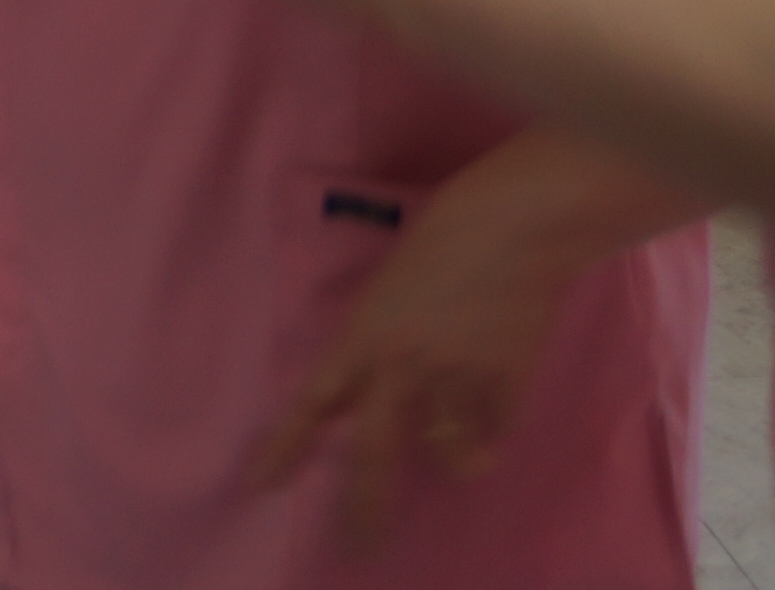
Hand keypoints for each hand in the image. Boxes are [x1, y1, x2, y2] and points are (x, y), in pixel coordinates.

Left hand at [255, 135, 685, 544]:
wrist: (512, 228)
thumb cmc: (440, 247)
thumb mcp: (384, 297)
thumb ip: (372, 355)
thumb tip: (359, 412)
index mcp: (362, 337)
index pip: (313, 403)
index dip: (285, 447)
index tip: (262, 487)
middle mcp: (401, 365)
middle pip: (373, 454)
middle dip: (364, 508)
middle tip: (360, 546)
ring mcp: (455, 377)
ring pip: (448, 455)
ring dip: (452, 457)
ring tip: (462, 444)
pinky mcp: (505, 383)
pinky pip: (495, 432)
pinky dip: (494, 430)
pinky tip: (497, 402)